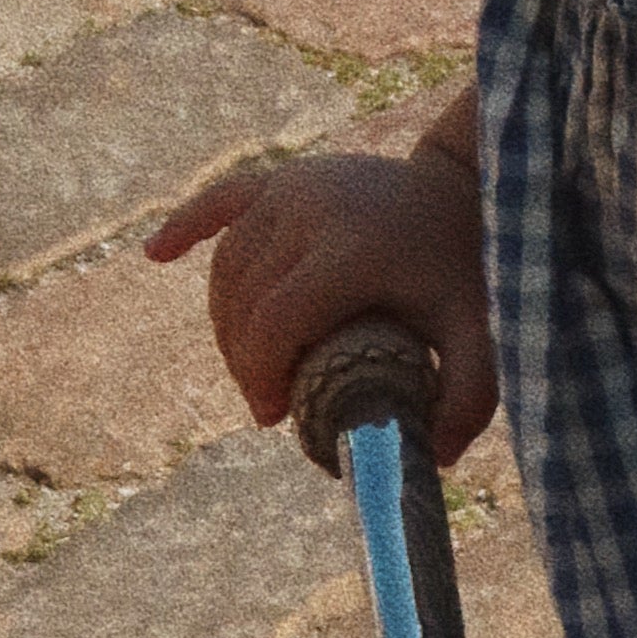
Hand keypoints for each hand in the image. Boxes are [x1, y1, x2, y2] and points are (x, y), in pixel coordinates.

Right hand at [145, 138, 495, 465]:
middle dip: (246, 362)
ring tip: (253, 366)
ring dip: (228, 322)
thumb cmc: (469, 269)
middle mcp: (311, 210)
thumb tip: (436, 460)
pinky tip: (155, 254)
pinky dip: (187, 227)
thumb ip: (469, 398)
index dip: (261, 375)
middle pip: (245, 301)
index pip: (276, 322)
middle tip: (268, 402)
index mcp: (352, 250)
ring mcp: (293, 187)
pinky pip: (221, 201)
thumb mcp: (481, 334)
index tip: (273, 415)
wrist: (467, 188)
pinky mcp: (283, 176)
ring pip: (229, 266)